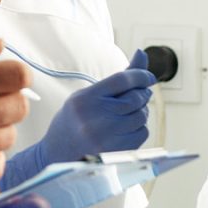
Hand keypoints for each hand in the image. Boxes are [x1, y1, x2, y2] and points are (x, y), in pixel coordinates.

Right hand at [1, 49, 155, 187]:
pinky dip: (139, 128)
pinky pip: (142, 132)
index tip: (148, 77)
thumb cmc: (75, 120)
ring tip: (125, 114)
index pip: (123, 79)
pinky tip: (124, 129)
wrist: (59, 153)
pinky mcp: (118, 151)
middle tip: (137, 95)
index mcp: (86, 99)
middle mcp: (97, 117)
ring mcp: (108, 136)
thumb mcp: (88, 95)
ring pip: (142, 115)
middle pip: (136, 98)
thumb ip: (118, 78)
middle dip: (141, 94)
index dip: (141, 75)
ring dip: (140, 112)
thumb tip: (142, 53)